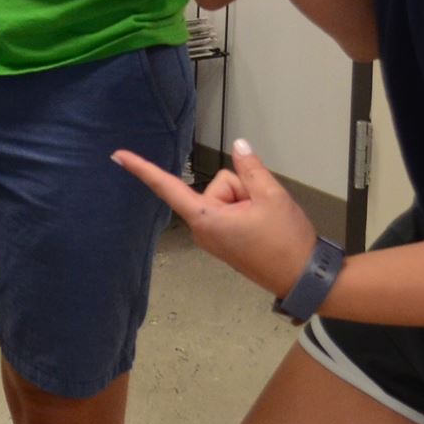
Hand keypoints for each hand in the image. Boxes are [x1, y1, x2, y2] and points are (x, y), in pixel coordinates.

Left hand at [114, 138, 315, 298]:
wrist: (306, 278)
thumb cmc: (286, 242)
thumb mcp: (272, 196)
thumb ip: (250, 167)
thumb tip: (238, 145)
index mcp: (206, 219)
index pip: (168, 187)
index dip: (143, 169)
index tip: (117, 156)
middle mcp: (204, 229)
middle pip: (218, 185)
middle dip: (242, 189)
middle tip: (263, 210)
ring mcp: (215, 236)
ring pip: (229, 196)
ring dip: (249, 201)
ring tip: (267, 221)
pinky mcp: (227, 240)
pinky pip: (234, 210)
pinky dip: (249, 210)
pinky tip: (265, 225)